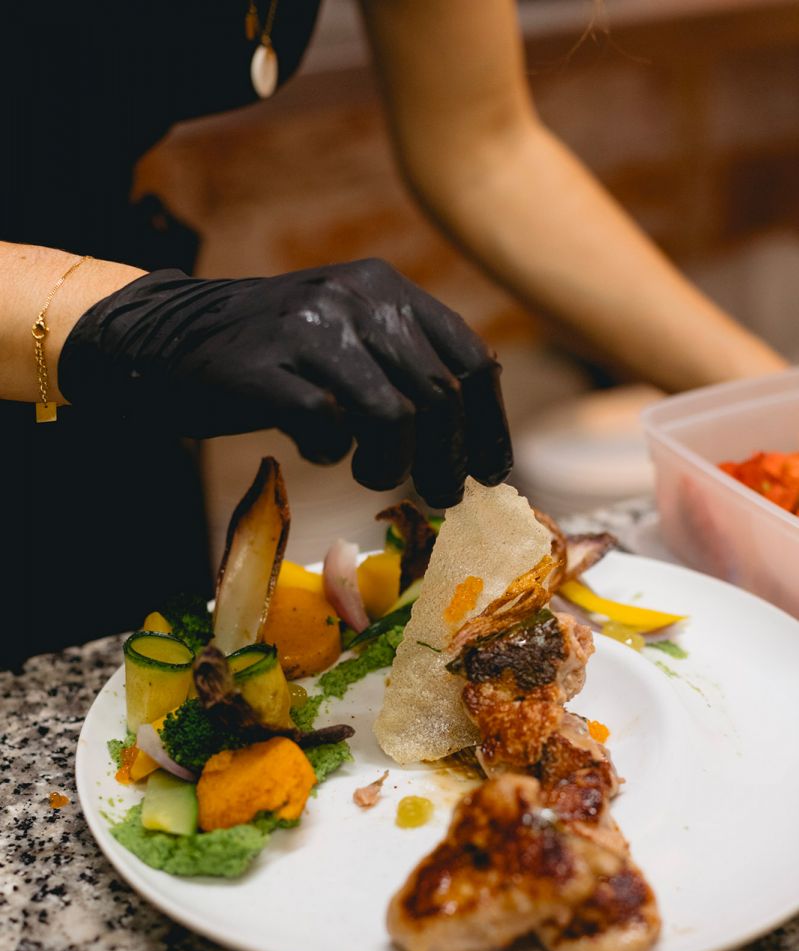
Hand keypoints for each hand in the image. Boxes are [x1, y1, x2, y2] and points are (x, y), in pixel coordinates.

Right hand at [58, 258, 511, 507]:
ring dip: (389, 463)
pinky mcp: (263, 367)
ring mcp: (308, 329)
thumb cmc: (275, 355)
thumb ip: (405, 368)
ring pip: (392, 415)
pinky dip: (330, 452)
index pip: (469, 359)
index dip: (488, 425)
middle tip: (441, 496)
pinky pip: (326, 425)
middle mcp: (356, 297)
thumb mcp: (349, 340)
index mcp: (387, 288)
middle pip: (438, 395)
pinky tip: (317, 450)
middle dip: (447, 459)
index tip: (491, 474)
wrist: (167, 338)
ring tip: (368, 474)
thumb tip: (473, 443)